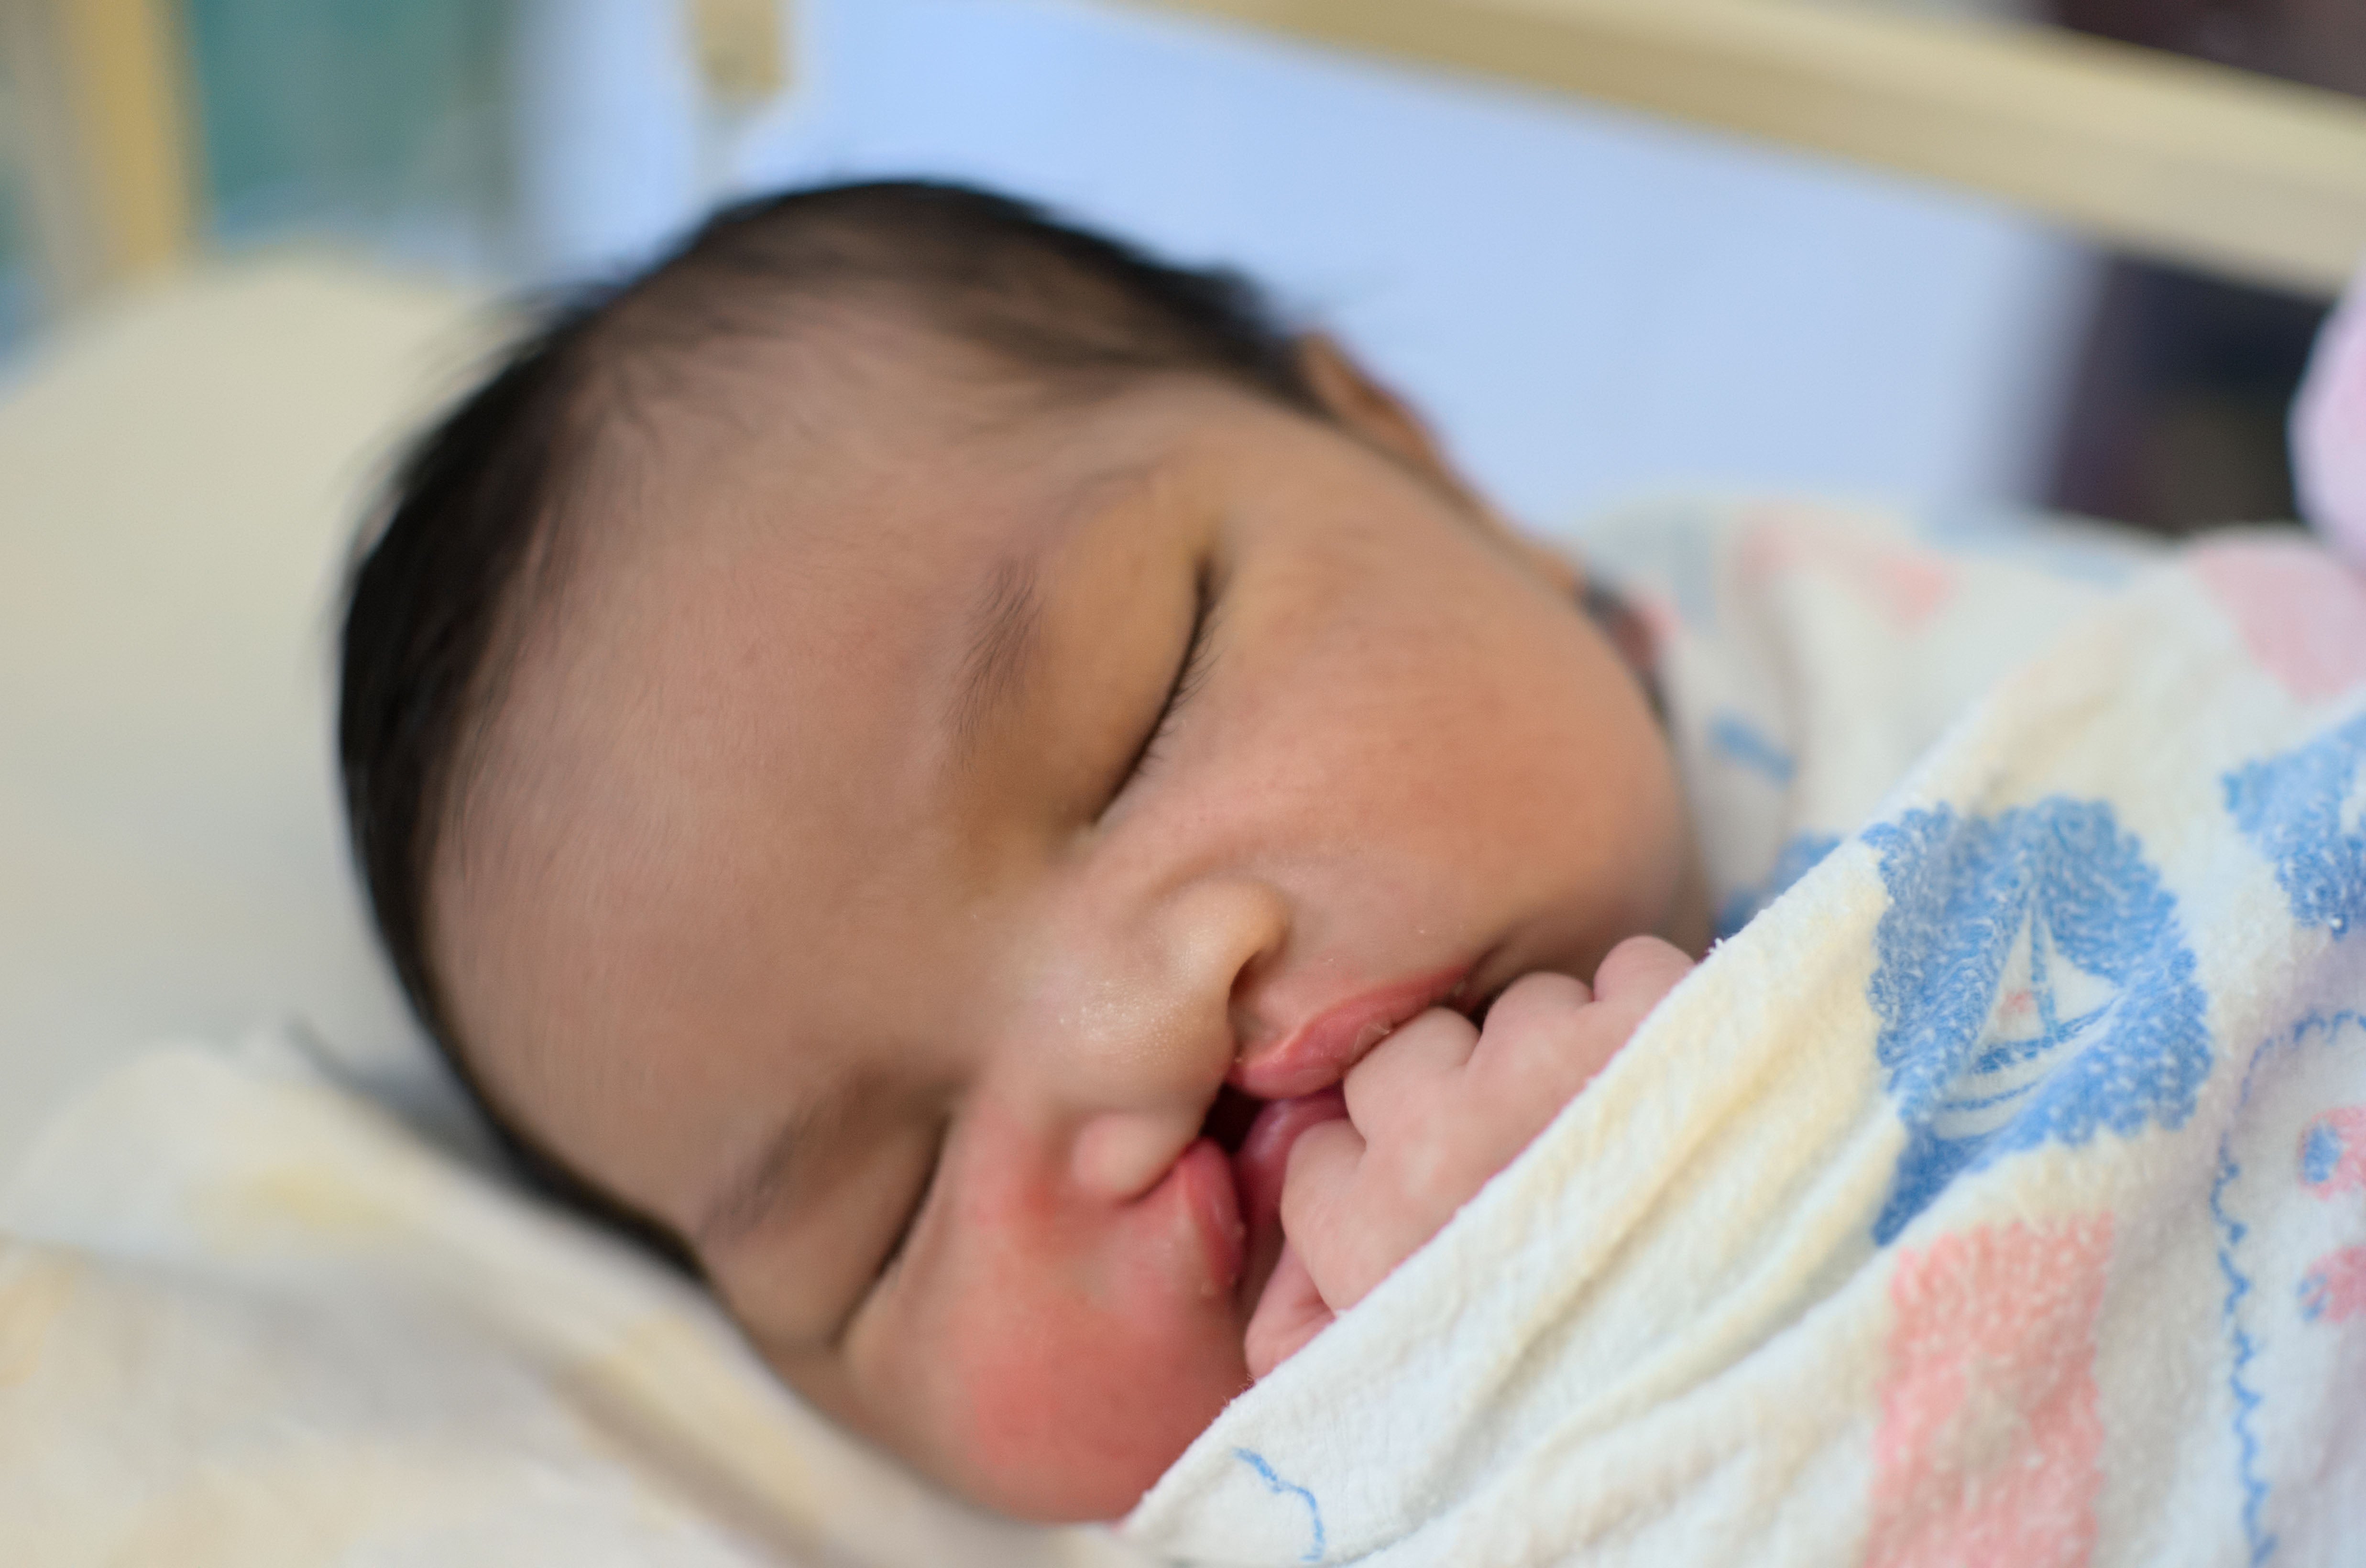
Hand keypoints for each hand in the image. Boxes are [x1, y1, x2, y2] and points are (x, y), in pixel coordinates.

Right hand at [1242, 935, 1694, 1378]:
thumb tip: (1265, 1286)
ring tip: (1625, 1137)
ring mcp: (1551, 1079)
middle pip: (1408, 1061)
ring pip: (1518, 1009)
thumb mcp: (1406, 1400)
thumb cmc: (1582, 1395)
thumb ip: (1310, 1337)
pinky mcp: (1661, 1028)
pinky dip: (1664, 1010)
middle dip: (1464, 1098)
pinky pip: (1631, 967)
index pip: (1320, 1149)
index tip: (1444, 1206)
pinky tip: (1686, 1087)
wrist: (1773, 1392)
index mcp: (1374, 1241)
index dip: (1383, 1170)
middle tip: (1535, 1166)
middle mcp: (1444, 1152)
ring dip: (1566, 1058)